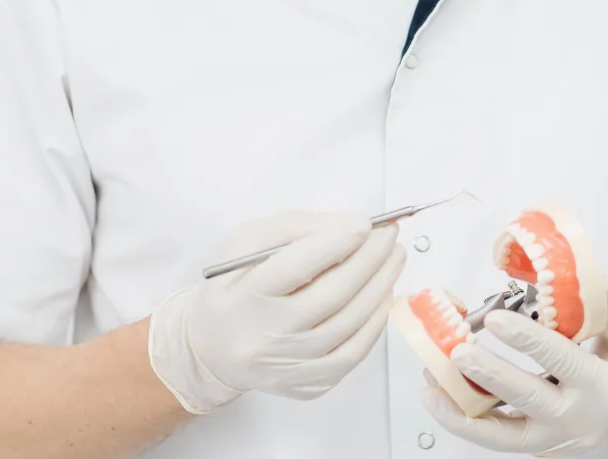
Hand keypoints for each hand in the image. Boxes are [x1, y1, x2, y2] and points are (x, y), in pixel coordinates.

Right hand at [148, 210, 405, 412]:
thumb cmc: (235, 287)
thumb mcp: (247, 243)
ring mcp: (288, 366)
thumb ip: (295, 228)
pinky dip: (375, 322)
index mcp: (245, 295)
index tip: (365, 222)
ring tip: (394, 258)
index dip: (335, 243)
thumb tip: (346, 225)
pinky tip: (383, 294)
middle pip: (330, 296)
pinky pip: (352, 354)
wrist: (213, 348)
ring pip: (348, 325)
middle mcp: (265, 335)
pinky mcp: (307, 385)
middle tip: (389, 235)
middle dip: (368, 260)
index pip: (294, 268)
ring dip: (380, 286)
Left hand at [422, 289, 607, 454]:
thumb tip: (577, 270)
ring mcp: (560, 440)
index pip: (562, 362)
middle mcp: (581, 422)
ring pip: (505, 436)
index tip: (497, 317)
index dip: (528, 339)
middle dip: (490, 376)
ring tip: (431, 385)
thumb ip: (607, 304)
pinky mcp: (542, 444)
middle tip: (459, 350)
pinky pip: (500, 438)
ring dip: (464, 412)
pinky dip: (467, 421)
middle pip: (529, 401)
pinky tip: (440, 397)